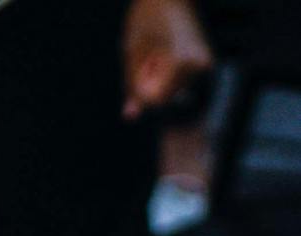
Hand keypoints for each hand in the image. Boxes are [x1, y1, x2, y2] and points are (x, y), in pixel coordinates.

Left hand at [123, 0, 212, 119]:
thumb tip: (129, 116)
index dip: (142, 86)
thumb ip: (132, 86)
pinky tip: (170, 50)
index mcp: (181, 62)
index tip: (144, 60)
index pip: (155, 101)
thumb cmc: (146, 18)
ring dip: (158, 76)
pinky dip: (168, 72)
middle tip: (152, 50)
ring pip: (172, 91)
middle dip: (151, 82)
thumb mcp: (132, 52)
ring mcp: (205, 64)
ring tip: (161, 47)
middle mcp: (199, 64)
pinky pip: (179, 83)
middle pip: (164, 98)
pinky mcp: (206, 63)